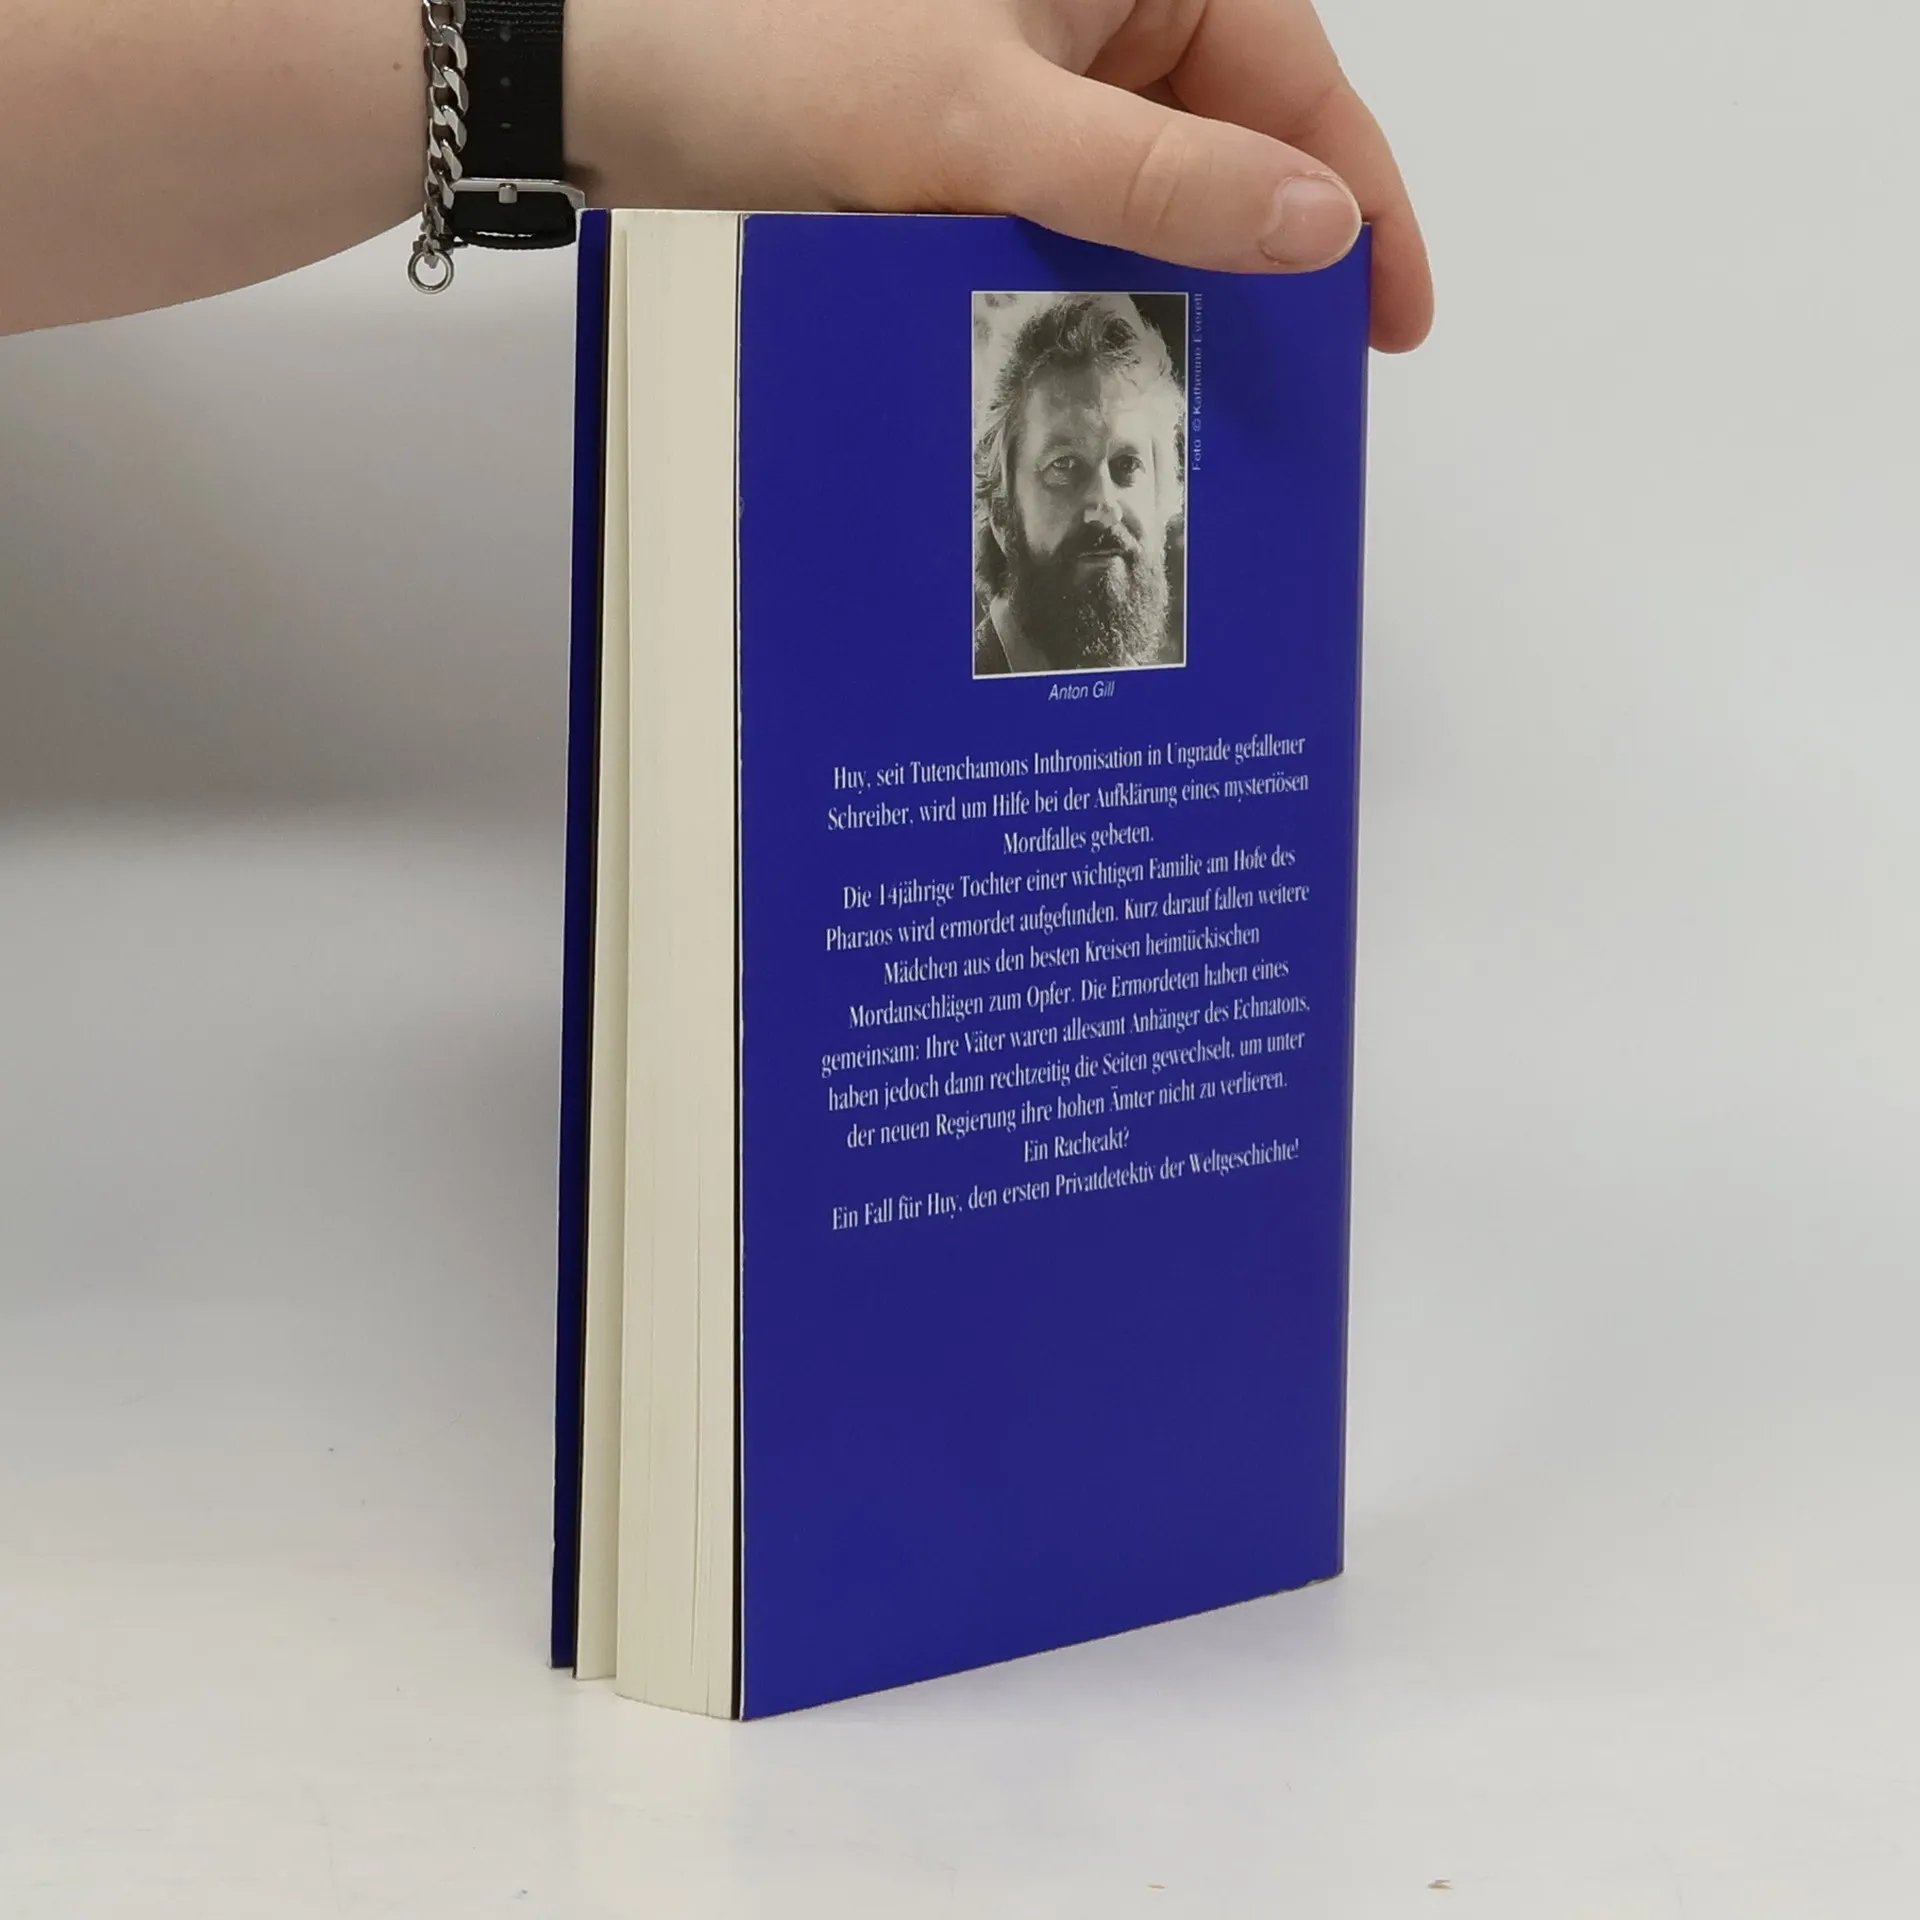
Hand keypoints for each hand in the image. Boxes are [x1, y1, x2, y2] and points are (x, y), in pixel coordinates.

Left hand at [570, 0, 1431, 350]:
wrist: (612, 79)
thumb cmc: (773, 49)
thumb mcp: (989, 124)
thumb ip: (1157, 179)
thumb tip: (1314, 226)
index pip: (1295, 80)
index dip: (1356, 201)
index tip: (1394, 314)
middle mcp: (1097, 4)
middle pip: (1230, 141)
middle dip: (1262, 256)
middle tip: (1297, 382)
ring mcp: (1036, 72)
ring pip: (1150, 189)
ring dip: (1174, 281)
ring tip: (1206, 386)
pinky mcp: (977, 133)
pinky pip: (1072, 214)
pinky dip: (1092, 281)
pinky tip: (1107, 351)